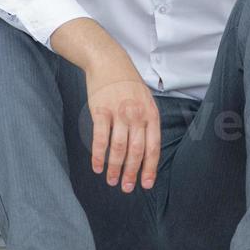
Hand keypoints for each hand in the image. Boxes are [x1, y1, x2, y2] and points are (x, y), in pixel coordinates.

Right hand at [85, 64, 160, 192]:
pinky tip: (97, 167)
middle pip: (136, 151)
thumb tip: (146, 152)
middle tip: (127, 188)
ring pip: (118, 148)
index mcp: (151, 114)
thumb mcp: (146, 100)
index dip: (150, 168)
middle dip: (132, 173)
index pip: (153, 147)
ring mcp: (118, 112)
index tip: (145, 185)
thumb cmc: (127, 83)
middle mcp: (137, 115)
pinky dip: (98, 156)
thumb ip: (147, 123)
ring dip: (115, 168)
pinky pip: (100, 139)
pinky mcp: (101, 110)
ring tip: (112, 181)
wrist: (108, 61)